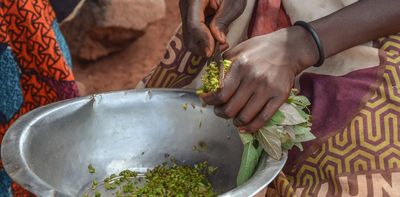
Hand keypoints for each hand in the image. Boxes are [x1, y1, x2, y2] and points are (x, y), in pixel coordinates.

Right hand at [179, 0, 246, 56]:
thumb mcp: (233, 3)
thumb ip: (223, 21)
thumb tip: (218, 40)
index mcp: (194, 0)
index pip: (193, 24)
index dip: (203, 40)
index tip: (212, 51)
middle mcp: (186, 6)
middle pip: (188, 35)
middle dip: (203, 47)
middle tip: (221, 46)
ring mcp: (186, 12)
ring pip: (190, 39)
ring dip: (205, 45)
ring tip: (221, 40)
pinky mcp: (190, 18)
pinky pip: (194, 35)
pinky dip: (205, 41)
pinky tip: (216, 35)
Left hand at [201, 26, 318, 131]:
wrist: (289, 48)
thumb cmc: (261, 48)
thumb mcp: (239, 49)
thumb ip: (224, 63)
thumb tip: (209, 79)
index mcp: (240, 66)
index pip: (220, 93)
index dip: (210, 101)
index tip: (207, 101)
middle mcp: (253, 79)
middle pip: (230, 108)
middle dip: (220, 113)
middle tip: (220, 111)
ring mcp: (268, 89)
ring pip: (245, 116)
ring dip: (235, 121)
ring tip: (233, 118)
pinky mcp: (280, 97)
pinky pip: (263, 119)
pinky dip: (251, 127)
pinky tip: (245, 127)